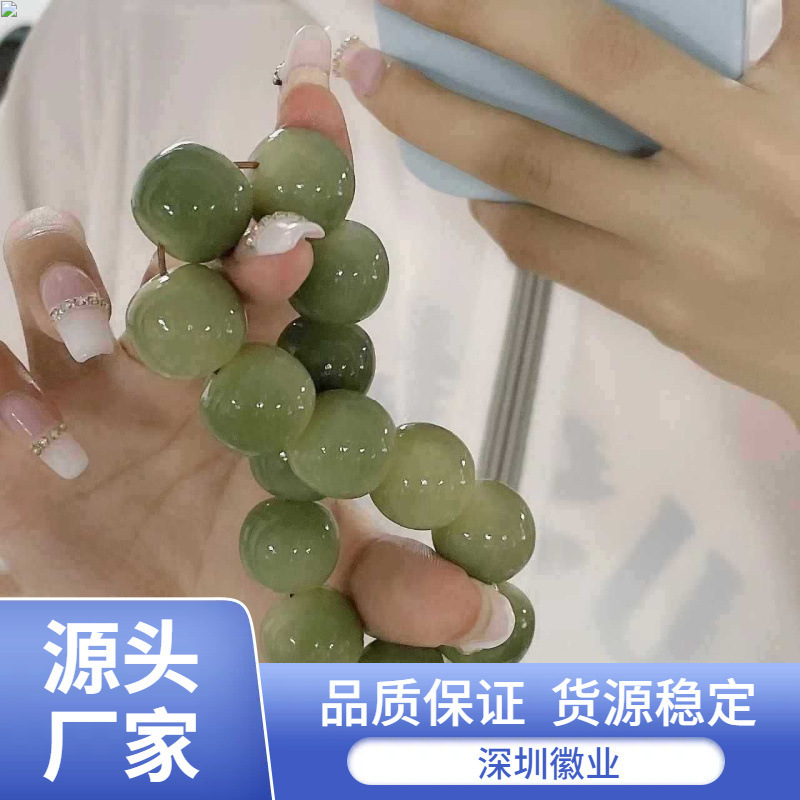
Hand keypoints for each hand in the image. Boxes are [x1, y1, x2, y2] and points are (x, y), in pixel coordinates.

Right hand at [0, 52, 507, 657]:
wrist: (152, 644)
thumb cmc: (250, 590)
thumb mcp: (326, 586)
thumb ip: (395, 588)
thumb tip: (483, 613)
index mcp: (259, 372)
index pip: (286, 261)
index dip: (304, 191)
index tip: (328, 115)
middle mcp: (176, 360)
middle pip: (188, 251)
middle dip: (218, 222)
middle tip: (274, 242)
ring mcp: (85, 390)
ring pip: (55, 279)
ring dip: (67, 278)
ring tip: (101, 331)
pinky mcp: (9, 440)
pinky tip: (37, 429)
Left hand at [336, 0, 799, 423]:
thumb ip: (774, 32)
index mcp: (748, 125)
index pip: (600, 52)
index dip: (498, 17)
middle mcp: (697, 198)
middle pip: (535, 140)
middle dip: (436, 94)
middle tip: (367, 56)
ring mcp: (667, 266)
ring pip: (531, 204)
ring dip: (450, 152)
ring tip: (399, 104)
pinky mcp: (654, 313)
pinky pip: (556, 258)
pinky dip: (508, 216)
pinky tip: (479, 189)